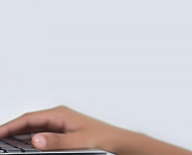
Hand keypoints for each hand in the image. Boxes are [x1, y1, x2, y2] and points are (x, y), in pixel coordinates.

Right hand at [0, 106, 122, 151]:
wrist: (114, 140)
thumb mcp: (77, 142)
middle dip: (10, 129)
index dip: (10, 126)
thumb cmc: (99, 137)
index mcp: (60, 114)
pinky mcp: (60, 130)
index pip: (29, 119)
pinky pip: (39, 132)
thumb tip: (35, 139)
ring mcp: (59, 122)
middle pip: (28, 121)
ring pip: (32, 127)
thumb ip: (56, 142)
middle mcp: (58, 115)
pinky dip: (26, 138)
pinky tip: (19, 145)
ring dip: (17, 134)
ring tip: (3, 142)